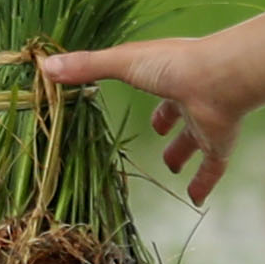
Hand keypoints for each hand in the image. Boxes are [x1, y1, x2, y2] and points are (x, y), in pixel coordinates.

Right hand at [35, 35, 257, 202]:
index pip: (156, 89)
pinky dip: (204, 184)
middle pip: (178, 116)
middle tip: (159, 139)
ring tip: (172, 168)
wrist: (218, 79)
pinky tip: (195, 200)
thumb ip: (86, 66)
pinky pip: (213, 169)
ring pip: (196, 142)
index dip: (149, 99)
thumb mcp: (122, 63)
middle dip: (170, 128)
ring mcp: (206, 123)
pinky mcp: (219, 144)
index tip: (141, 112)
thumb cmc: (170, 65)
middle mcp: (189, 100)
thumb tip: (45, 66)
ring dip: (184, 154)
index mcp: (169, 78)